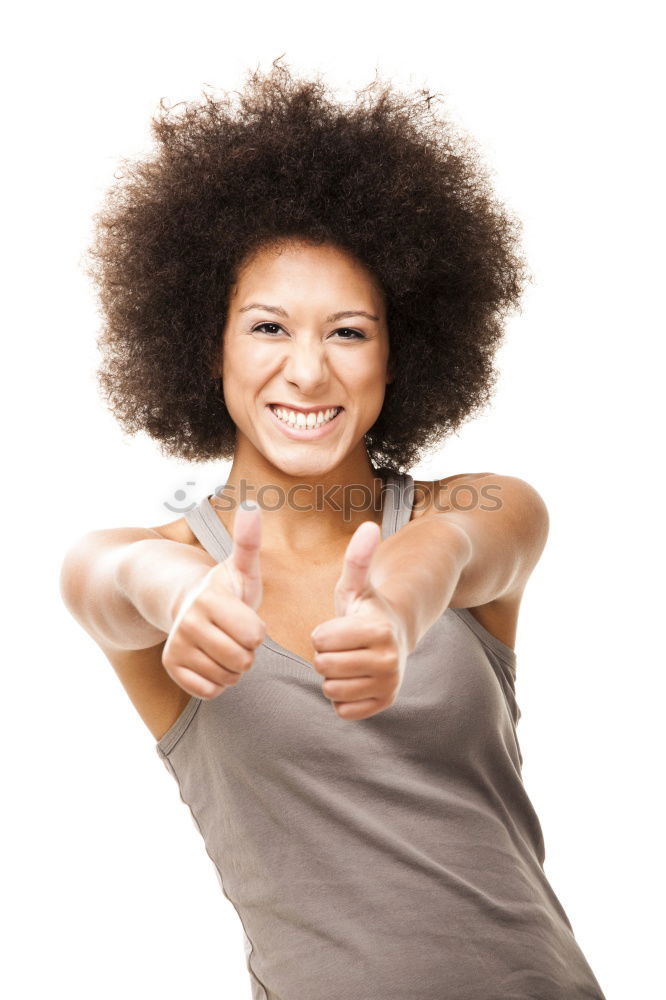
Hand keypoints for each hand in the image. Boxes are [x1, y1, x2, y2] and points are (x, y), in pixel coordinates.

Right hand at [163, 503, 266, 698]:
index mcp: (210, 599)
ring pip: (227, 678)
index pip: (255, 636)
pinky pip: (209, 691)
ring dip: (232, 668)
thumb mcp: (242, 567)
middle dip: (246, 651)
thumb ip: (248, 541)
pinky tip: (211, 661)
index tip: (244, 617)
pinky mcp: (171, 667)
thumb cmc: (225, 589)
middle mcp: (188, 623)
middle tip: (234, 634)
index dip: (257, 630)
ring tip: (224, 646)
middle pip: (242, 660)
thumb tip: (252, 505)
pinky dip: (216, 682)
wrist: (187, 605)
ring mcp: (177, 646)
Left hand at [310, 521, 408, 719]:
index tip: (338, 627)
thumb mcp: (356, 584)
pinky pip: (342, 709)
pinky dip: (342, 697)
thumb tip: (369, 525)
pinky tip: (355, 678)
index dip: (322, 633)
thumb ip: (357, 558)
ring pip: (330, 689)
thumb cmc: (365, 608)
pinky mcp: (385, 703)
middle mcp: (389, 659)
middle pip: (324, 666)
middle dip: (325, 655)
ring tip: (348, 660)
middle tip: (343, 645)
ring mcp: (389, 684)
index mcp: (378, 629)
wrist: (394, 635)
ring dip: (332, 676)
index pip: (320, 641)